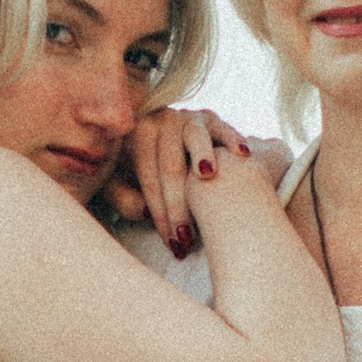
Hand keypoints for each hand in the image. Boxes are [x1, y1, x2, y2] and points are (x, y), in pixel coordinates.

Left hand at [95, 108, 266, 257]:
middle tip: (189, 237)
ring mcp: (187, 118)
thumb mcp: (119, 183)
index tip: (173, 244)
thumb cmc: (138, 169)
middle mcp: (160, 122)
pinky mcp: (211, 118)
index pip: (149, 179)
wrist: (157, 139)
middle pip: (171, 165)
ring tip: (207, 176)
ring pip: (194, 139)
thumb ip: (123, 199)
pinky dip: (233, 138)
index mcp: (135, 138)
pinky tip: (243, 154)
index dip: (161, 213)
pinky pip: (224, 127)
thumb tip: (147, 212)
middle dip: (181, 204)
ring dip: (202, 157)